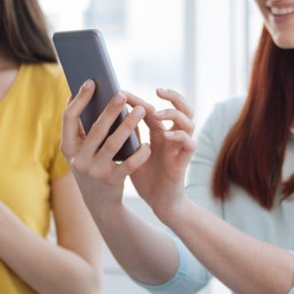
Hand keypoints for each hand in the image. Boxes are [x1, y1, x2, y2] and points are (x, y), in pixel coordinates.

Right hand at [61, 80, 148, 216]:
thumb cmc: (92, 165)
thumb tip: (91, 94)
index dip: (79, 99)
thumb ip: (84, 129)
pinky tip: (149, 143)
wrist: (99, 202)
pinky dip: (140, 153)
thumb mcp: (82, 150)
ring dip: (129, 125)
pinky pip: (129, 164)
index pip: (68, 118)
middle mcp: (78, 159)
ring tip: (142, 110)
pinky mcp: (112, 181)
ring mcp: (94, 171)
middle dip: (110, 110)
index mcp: (67, 147)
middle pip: (96, 129)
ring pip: (114, 144)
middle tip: (123, 93)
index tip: (91, 82)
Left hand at [126, 88, 195, 223]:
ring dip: (174, 114)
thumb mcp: (131, 154)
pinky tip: (167, 135)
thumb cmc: (145, 179)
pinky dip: (180, 136)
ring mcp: (180, 148)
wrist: (159, 203)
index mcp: (159, 133)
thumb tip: (104, 120)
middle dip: (172, 96)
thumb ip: (125, 137)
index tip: (122, 91)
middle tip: (157, 90)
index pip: (152, 109)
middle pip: (181, 107)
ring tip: (157, 113)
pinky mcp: (184, 160)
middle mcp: (173, 136)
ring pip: (188, 122)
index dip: (138, 99)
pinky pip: (189, 143)